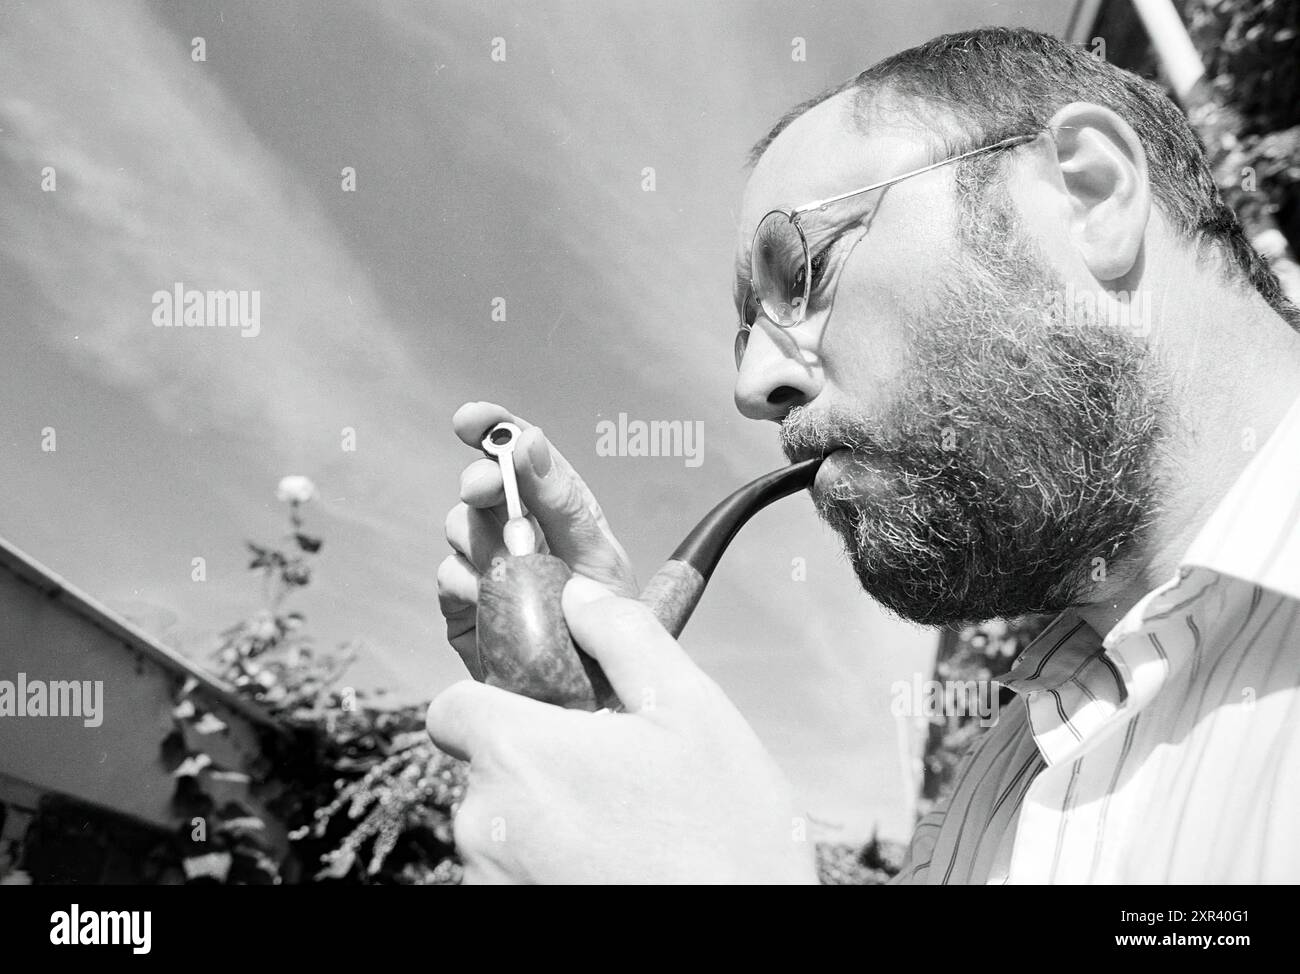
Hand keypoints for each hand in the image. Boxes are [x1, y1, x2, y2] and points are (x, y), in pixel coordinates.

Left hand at [426, 575, 818, 883]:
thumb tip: (578, 596)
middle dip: (539, 767)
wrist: (742, 949)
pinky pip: (513, 878)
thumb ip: (624, 636)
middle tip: (615, 781)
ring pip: (501, 831)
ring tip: (626, 836)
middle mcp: (483, 825)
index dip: (497, 702)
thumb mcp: (690, 711)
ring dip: (546, 824)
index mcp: (517, 755)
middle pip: (486, 771)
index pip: (453, 709)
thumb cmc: (724, 837)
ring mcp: (490, 884)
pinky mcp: (507, 922)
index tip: (551, 718)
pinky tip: (614, 873)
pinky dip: (550, 871)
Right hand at [437, 401, 637, 671]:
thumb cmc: (606, 623)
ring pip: (459, 526)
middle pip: (480, 485)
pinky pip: (449, 576)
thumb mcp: (597, 558)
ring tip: (509, 565)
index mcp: (555, 507)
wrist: (591, 695)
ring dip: (478, 538)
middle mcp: (517, 529)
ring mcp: (487, 564)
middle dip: (480, 483)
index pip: (520, 452)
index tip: (471, 420)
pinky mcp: (464, 604)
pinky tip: (490, 601)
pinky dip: (466, 583)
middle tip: (483, 491)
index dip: (493, 427)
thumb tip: (529, 443)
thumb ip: (563, 502)